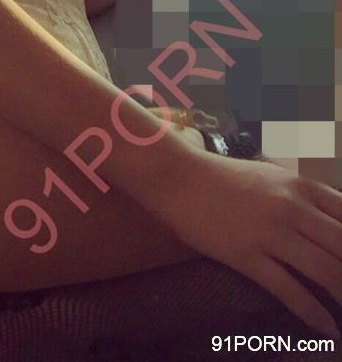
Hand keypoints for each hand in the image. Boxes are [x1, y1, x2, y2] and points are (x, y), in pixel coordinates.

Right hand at [152, 150, 341, 338]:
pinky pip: (289, 289)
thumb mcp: (271, 178)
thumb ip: (302, 198)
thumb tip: (329, 226)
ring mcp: (270, 232)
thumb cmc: (223, 178)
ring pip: (326, 270)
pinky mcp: (247, 255)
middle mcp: (292, 207)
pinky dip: (313, 313)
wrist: (178, 177)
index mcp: (300, 185)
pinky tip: (326, 327)